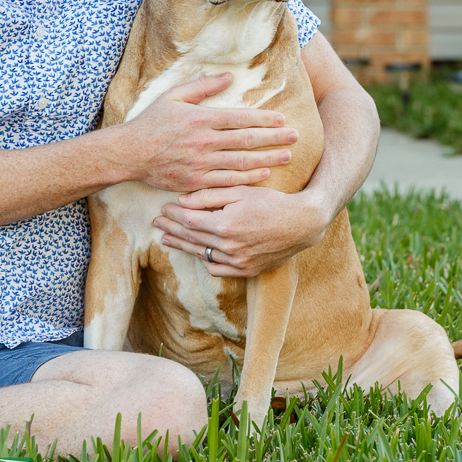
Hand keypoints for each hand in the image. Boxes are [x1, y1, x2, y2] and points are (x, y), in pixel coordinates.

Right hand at [109, 73, 297, 192]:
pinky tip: (264, 175)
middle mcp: (203, 142)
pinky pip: (227, 181)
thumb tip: (228, 77)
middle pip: (247, 140)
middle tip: (296, 137)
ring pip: (242, 162)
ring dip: (267, 159)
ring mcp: (200, 164)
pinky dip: (248, 179)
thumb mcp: (174, 97)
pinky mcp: (195, 182)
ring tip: (287, 156)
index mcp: (200, 119)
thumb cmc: (151, 123)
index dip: (265, 119)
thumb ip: (202, 86)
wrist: (128, 154)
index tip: (282, 119)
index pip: (240, 118)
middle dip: (274, 139)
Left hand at [153, 185, 326, 276]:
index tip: (163, 208)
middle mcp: (229, 247)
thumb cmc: (272, 201)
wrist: (303, 223)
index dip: (173, 214)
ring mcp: (238, 262)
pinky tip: (198, 252)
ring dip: (184, 247)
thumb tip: (182, 200)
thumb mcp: (241, 190)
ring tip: (169, 239)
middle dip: (172, 229)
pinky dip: (206, 261)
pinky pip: (218, 269)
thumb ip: (210, 196)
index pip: (189, 221)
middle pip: (191, 239)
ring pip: (202, 255)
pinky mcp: (248, 270)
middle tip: (157, 223)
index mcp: (225, 225)